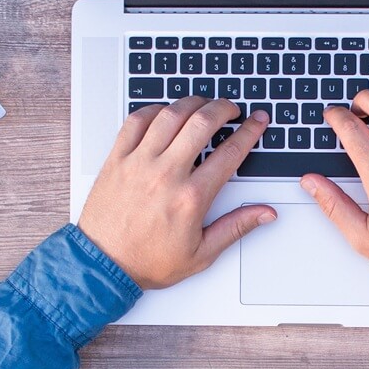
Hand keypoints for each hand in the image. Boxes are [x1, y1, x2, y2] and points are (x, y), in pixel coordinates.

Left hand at [79, 98, 274, 289]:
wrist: (103, 265)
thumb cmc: (147, 261)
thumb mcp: (201, 254)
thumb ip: (236, 228)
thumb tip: (264, 213)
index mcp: (191, 197)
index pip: (230, 152)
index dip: (250, 131)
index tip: (257, 121)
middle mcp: (165, 174)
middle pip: (202, 122)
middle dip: (223, 108)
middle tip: (231, 108)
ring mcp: (139, 163)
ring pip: (170, 115)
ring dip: (192, 103)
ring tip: (202, 104)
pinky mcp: (117, 159)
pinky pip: (136, 121)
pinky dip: (153, 109)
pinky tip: (164, 112)